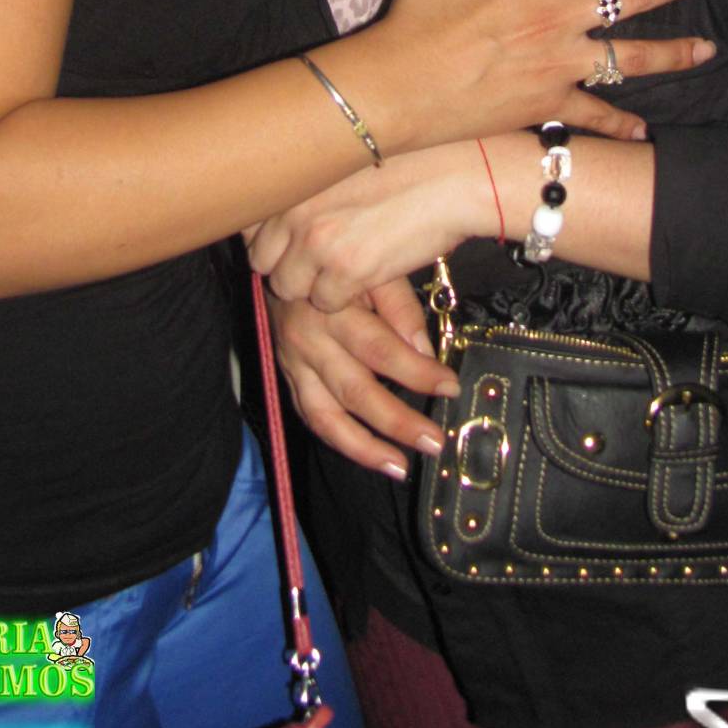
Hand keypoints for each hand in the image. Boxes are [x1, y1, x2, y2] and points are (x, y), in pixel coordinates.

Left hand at [249, 145, 470, 308]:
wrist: (454, 178)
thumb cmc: (409, 165)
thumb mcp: (344, 164)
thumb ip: (308, 188)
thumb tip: (283, 213)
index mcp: (293, 180)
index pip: (250, 226)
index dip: (271, 239)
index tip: (288, 243)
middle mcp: (295, 211)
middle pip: (263, 262)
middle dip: (288, 265)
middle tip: (318, 262)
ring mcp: (318, 243)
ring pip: (290, 288)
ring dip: (313, 284)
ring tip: (344, 268)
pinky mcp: (347, 271)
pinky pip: (325, 303)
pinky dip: (343, 297)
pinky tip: (366, 275)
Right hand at [267, 278, 454, 477]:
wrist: (278, 260)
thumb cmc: (335, 260)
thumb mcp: (369, 267)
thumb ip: (398, 305)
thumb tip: (425, 350)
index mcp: (333, 309)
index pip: (380, 349)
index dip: (417, 372)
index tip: (449, 386)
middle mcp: (310, 342)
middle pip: (356, 391)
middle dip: (398, 421)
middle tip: (434, 441)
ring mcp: (294, 364)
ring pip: (327, 416)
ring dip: (365, 448)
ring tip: (400, 467)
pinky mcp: (286, 377)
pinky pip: (310, 417)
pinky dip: (338, 440)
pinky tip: (367, 456)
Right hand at [355, 0, 711, 150]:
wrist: (399, 88)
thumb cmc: (414, 19)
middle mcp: (558, 21)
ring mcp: (559, 66)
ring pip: (631, 58)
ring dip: (673, 54)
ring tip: (707, 49)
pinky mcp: (548, 104)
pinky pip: (594, 115)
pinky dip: (620, 124)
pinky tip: (644, 131)